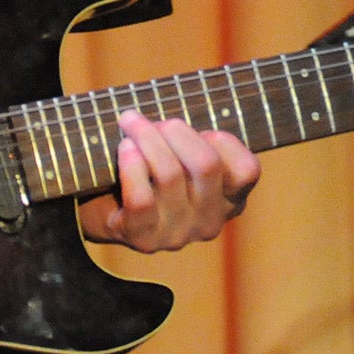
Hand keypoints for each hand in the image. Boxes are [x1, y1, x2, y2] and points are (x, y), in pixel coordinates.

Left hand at [78, 110, 258, 251]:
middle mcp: (209, 222)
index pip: (247, 170)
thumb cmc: (152, 167)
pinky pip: (141, 198)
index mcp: (229, 201)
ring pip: (169, 174)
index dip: (224, 141)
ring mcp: (177, 234)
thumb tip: (180, 115)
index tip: (201, 129)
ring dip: (147, 138)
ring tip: (130, 124)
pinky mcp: (143, 238)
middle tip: (157, 121)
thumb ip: (196, 135)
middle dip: (178, 131)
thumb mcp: (184, 152)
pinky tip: (124, 148)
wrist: (107, 207)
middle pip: (206, 165)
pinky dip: (132, 166)